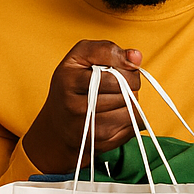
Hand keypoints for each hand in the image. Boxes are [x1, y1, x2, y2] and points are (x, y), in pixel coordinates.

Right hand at [20, 40, 143, 174]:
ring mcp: (86, 127)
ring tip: (116, 100)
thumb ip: (108, 50)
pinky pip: (132, 127)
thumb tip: (135, 57)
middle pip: (125, 92)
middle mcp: (74, 105)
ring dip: (130, 103)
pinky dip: (130, 120)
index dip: (127, 70)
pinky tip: (115, 115)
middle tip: (119, 85)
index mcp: (68, 78)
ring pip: (131, 110)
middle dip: (130, 85)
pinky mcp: (99, 142)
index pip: (115, 74)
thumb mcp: (81, 57)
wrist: (57, 126)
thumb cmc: (73, 85)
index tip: (122, 69)